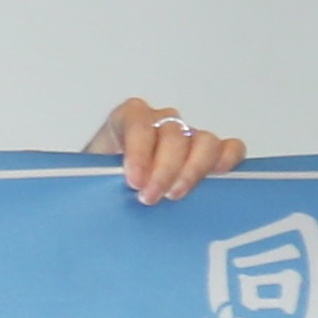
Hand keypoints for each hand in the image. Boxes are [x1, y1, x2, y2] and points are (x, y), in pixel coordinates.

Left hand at [87, 98, 244, 203]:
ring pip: (203, 140)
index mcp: (126, 120)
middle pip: (172, 135)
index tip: (134, 181)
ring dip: (193, 169)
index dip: (138, 151)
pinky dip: (227, 160)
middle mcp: (159, 123)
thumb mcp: (88, 177)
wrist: (106, 196)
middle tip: (151, 197)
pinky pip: (230, 148)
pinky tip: (217, 177)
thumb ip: (93, 176)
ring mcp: (187, 136)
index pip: (137, 122)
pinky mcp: (210, 153)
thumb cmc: (97, 184)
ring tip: (175, 195)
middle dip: (163, 168)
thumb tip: (96, 188)